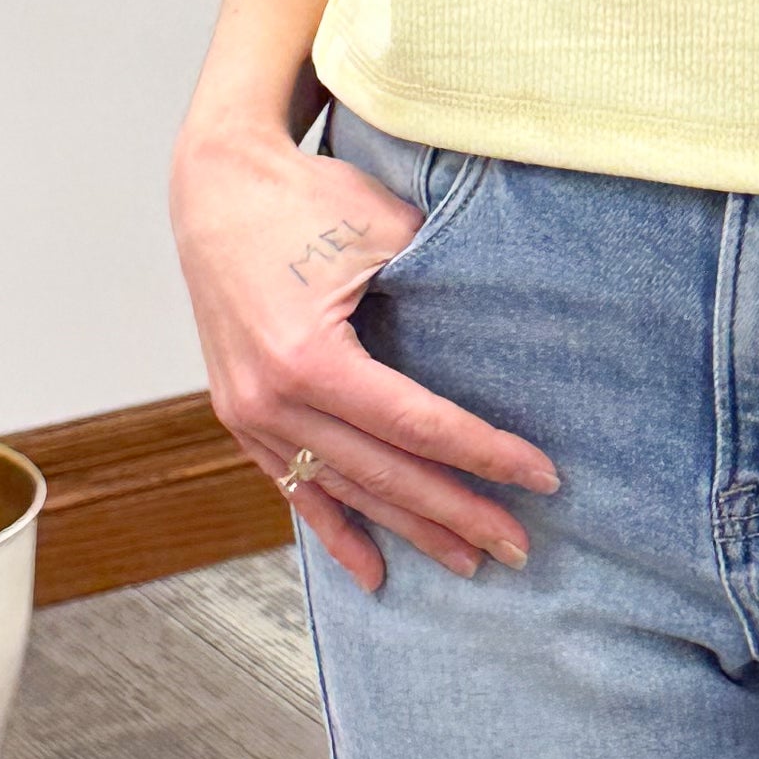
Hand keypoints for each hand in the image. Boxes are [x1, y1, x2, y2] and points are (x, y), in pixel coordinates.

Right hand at [169, 115, 559, 591]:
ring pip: (345, 490)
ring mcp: (249, 414)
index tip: (542, 477)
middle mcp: (272, 400)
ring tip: (467, 561)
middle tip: (519, 546)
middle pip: (385, 473)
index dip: (485, 454)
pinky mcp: (240, 415)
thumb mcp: (384, 230)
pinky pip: (294, 488)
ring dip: (408, 529)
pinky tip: (374, 572)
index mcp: (307, 357)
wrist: (216, 186)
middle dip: (458, 513)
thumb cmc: (306, 199)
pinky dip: (336, 529)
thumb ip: (441, 285)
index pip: (418, 425)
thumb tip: (510, 335)